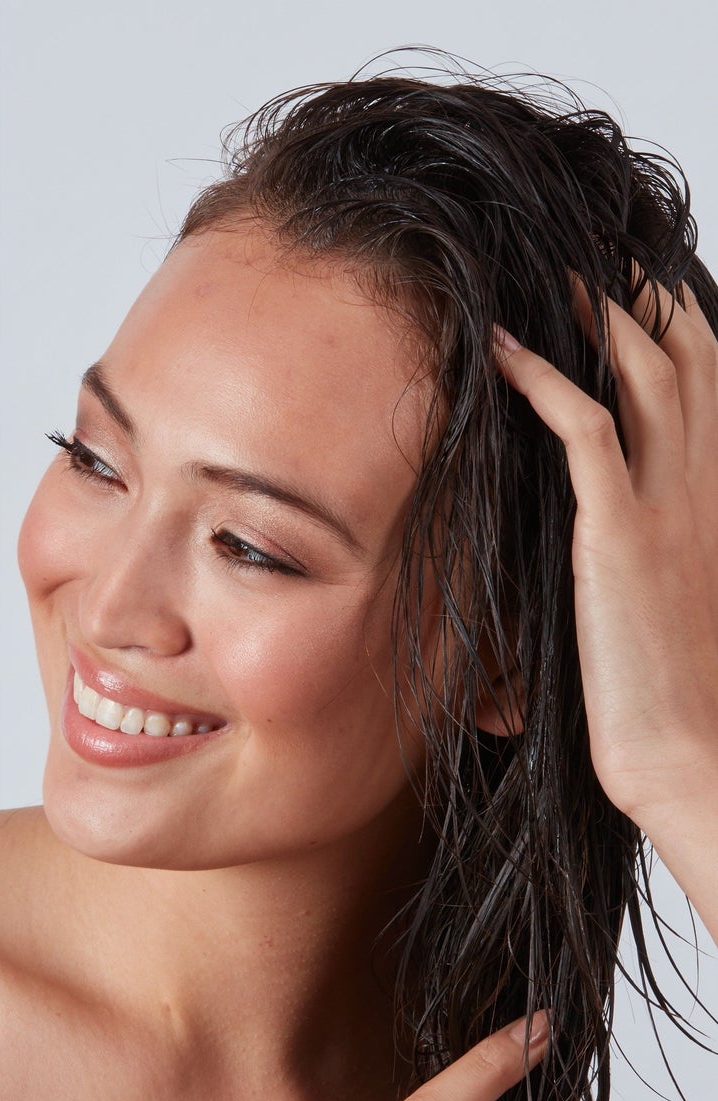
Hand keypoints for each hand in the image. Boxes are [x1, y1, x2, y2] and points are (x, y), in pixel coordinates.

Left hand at [492, 267, 717, 832]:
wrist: (690, 750)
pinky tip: (504, 347)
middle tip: (581, 250)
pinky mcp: (619, 532)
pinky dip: (545, 378)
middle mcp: (705, 482)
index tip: (623, 280)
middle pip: (682, 351)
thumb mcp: (660, 596)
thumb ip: (638, 544)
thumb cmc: (668, 691)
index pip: (705, 377)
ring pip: (643, 371)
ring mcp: (669, 503)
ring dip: (592, 312)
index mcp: (717, 493)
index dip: (669, 318)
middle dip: (637, 291)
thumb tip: (593, 528)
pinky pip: (585, 429)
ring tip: (542, 272)